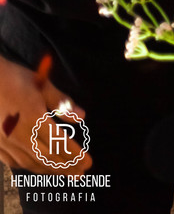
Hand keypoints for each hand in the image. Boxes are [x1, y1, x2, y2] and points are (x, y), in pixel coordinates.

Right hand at [0, 54, 90, 172]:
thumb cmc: (12, 78)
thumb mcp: (41, 84)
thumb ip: (61, 102)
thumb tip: (81, 116)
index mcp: (33, 117)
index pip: (59, 142)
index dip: (74, 154)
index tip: (87, 163)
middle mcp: (18, 133)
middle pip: (46, 156)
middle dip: (65, 166)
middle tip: (80, 174)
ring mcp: (4, 141)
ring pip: (29, 162)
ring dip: (48, 169)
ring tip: (64, 173)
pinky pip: (12, 161)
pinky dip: (28, 166)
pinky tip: (37, 167)